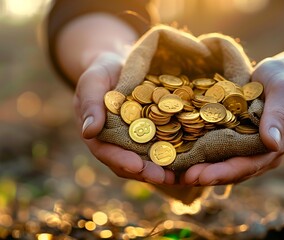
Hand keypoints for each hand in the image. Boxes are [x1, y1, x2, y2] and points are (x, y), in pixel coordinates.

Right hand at [74, 51, 175, 184]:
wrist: (121, 65)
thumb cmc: (103, 72)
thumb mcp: (93, 82)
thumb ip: (91, 103)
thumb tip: (89, 132)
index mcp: (99, 135)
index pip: (108, 152)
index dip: (122, 161)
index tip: (136, 166)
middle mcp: (118, 143)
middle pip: (131, 164)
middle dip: (147, 172)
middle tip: (164, 177)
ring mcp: (137, 141)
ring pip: (149, 161)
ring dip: (164, 170)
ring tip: (180, 175)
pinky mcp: (155, 134)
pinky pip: (164, 147)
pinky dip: (175, 155)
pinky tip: (190, 159)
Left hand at [180, 58, 283, 184]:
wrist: (273, 75)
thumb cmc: (282, 80)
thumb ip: (278, 115)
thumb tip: (272, 142)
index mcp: (271, 147)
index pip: (247, 164)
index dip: (225, 172)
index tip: (203, 176)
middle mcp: (254, 153)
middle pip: (228, 170)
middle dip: (203, 175)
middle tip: (178, 178)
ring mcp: (240, 147)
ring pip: (217, 164)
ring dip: (194, 170)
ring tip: (171, 174)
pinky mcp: (227, 138)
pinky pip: (211, 150)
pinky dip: (193, 155)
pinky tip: (174, 157)